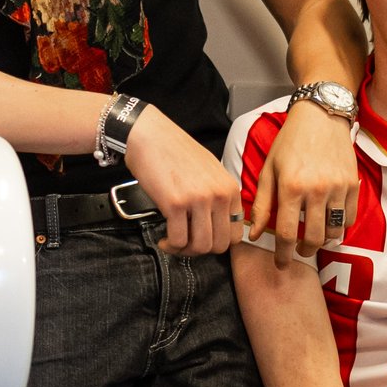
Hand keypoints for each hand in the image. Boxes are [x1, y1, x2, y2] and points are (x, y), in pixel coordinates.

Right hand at [122, 107, 240, 254]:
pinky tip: (164, 239)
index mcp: (230, 189)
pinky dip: (170, 245)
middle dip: (201, 251)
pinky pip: (178, 240)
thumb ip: (219, 197)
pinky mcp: (175, 203)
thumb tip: (218, 225)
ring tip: (173, 242)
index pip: (236, 234)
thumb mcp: (211, 171)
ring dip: (184, 250)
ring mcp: (198, 200)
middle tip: (186, 244)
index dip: (217, 242)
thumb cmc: (176, 152)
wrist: (151, 135)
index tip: (202, 238)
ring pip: (200, 247)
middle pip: (219, 245)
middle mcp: (219, 195)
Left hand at [254, 101, 358, 267]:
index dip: (283, 255)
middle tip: (298, 253)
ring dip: (322, 241)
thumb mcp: (269, 170)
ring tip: (314, 239)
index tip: (281, 264)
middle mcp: (316, 190)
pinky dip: (339, 227)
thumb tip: (255, 235)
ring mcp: (338, 188)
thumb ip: (263, 204)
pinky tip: (329, 223)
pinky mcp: (353, 184)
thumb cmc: (290, 142)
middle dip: (303, 252)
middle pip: (312, 238)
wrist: (321, 116)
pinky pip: (348, 218)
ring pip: (333, 231)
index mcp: (291, 187)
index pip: (286, 233)